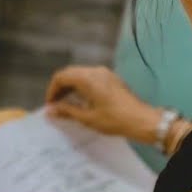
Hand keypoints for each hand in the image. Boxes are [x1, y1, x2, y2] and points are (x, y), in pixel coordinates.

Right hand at [45, 65, 160, 143]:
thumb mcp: (87, 118)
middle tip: (56, 104)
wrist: (141, 120)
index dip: (52, 90)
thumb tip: (50, 111)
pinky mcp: (111, 78)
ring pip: (80, 74)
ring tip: (67, 103)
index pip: (61, 77)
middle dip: (60, 87)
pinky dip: (81, 86)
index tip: (51, 105)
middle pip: (70, 73)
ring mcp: (105, 73)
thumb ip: (66, 111)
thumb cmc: (113, 119)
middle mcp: (95, 71)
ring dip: (70, 86)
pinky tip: (82, 100)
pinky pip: (90, 77)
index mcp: (88, 78)